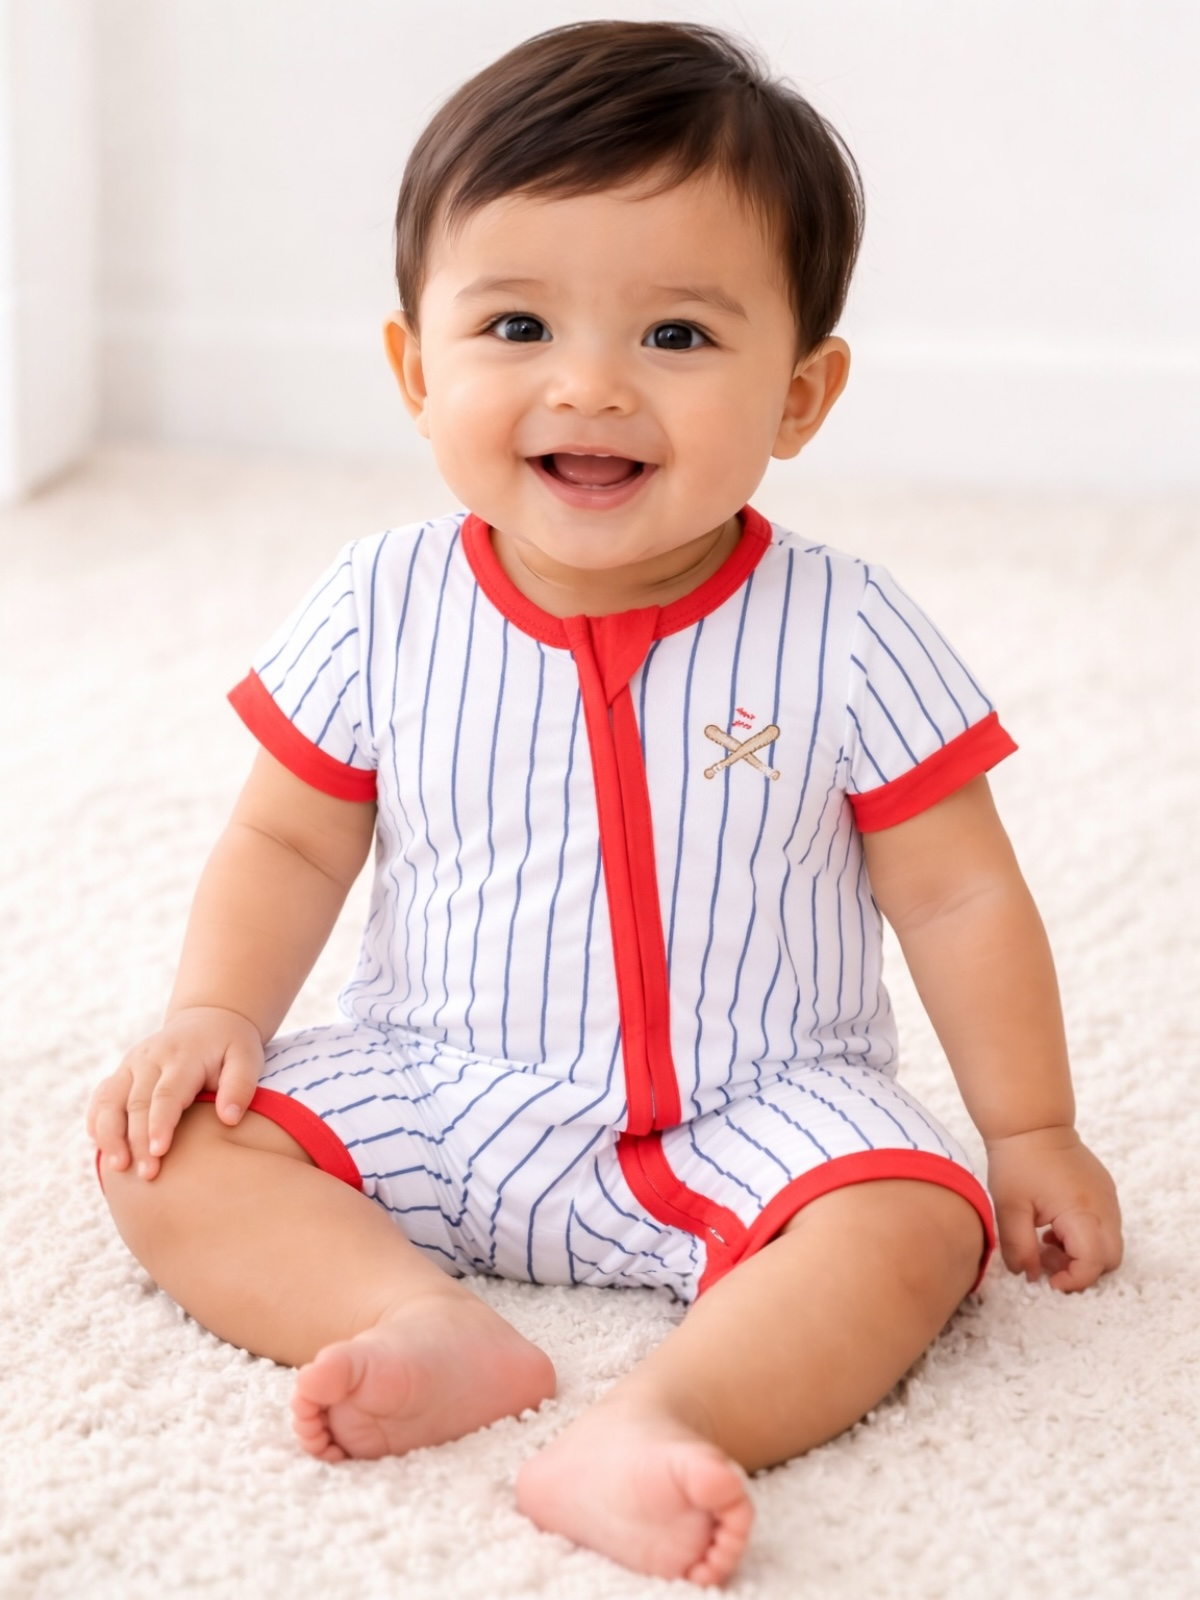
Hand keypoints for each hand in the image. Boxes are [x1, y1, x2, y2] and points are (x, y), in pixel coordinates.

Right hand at [88, 1007, 264, 1180]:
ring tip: (117, 1167)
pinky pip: (102, 1098)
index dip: (160, 1123)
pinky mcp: (122, 1072)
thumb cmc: (230, 1047)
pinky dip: (98, 1123)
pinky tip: (103, 1150)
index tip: (158, 1152)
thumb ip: (240, 1086)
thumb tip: (229, 1119)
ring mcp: (132, 1064)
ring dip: (110, 1135)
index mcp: (183, 1056)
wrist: (209, 1019)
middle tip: (146, 1174)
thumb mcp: (247, 1058)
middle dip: (137, 1140)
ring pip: (110, 1100)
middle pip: (136, 1103)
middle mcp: (151, 1058)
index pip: (167, 1093)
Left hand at [987, 1125, 1122, 1292]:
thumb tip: (1030, 1275)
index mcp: (1081, 1211)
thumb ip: (1019, 1248)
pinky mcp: (1104, 1190)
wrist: (1030, 1123)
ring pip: (1109, 1244)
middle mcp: (1103, 1206)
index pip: (1093, 1263)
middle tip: (1048, 1261)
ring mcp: (1108, 1197)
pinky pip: (1105, 1225)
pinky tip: (1054, 1226)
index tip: (1049, 1281)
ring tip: (1046, 1241)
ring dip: (1082, 1253)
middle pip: (1110, 1258)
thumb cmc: (1017, 1162)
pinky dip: (1085, 1237)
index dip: (1074, 1280)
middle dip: (1082, 1270)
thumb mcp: (1009, 1208)